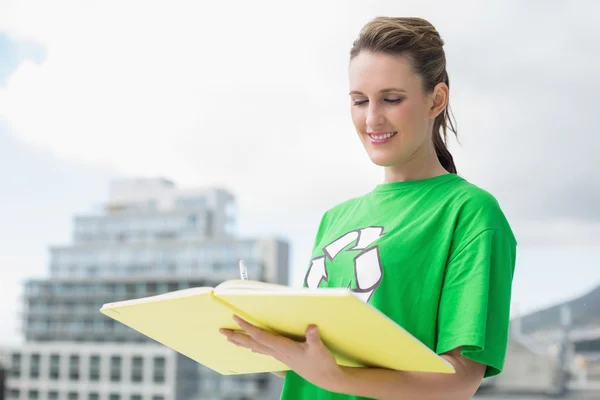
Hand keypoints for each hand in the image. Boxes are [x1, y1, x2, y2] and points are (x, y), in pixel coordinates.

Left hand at [220, 316, 346, 392]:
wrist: (326, 378)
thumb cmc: (322, 364)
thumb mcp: (320, 349)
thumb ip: (314, 338)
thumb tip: (311, 327)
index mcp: (283, 348)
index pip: (260, 336)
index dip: (247, 327)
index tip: (235, 318)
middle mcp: (278, 352)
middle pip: (252, 343)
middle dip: (237, 336)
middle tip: (221, 331)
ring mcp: (280, 355)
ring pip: (256, 347)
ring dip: (242, 342)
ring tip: (230, 338)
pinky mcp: (284, 357)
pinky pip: (264, 351)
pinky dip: (254, 347)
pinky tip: (251, 348)